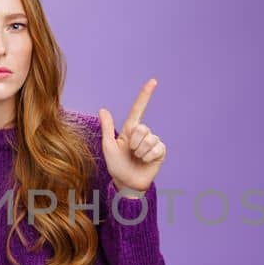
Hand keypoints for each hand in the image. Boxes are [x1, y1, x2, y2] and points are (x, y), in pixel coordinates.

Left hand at [99, 78, 166, 196]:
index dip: (146, 95)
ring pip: (149, 139)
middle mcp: (143, 134)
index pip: (139, 109)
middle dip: (134, 142)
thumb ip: (107, 128)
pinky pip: (156, 148)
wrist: (127, 183)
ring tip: (137, 158)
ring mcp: (153, 142)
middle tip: (131, 153)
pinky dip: (149, 156)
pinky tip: (145, 162)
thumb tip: (103, 109)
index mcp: (130, 130)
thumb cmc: (116, 166)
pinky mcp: (160, 151)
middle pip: (142, 128)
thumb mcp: (108, 147)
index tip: (153, 81)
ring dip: (141, 151)